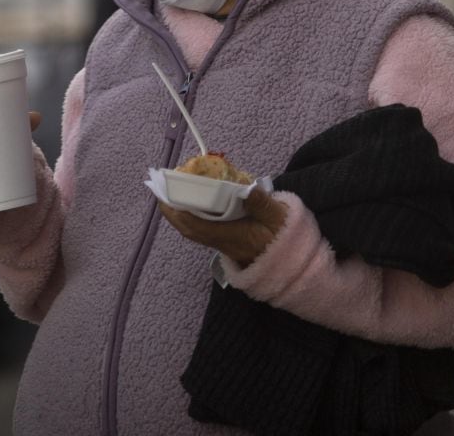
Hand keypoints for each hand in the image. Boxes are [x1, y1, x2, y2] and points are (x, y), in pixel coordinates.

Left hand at [157, 185, 286, 268]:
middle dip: (172, 211)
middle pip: (189, 229)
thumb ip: (261, 203)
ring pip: (194, 231)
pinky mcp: (227, 243)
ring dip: (180, 214)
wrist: (291, 266)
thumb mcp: (278, 218)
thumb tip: (244, 188)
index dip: (178, 210)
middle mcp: (222, 242)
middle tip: (162, 189)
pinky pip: (202, 230)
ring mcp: (223, 244)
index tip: (166, 192)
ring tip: (173, 194)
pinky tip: (195, 205)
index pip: (196, 224)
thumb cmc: (285, 240)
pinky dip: (192, 217)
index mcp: (231, 235)